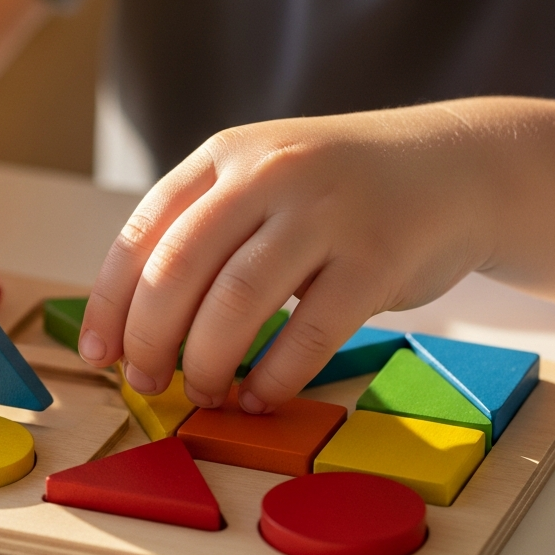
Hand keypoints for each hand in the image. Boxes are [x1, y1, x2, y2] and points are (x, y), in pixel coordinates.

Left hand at [78, 104, 494, 410]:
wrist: (456, 166)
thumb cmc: (338, 195)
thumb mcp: (261, 184)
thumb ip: (202, 234)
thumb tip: (134, 326)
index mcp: (224, 157)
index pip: (141, 235)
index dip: (109, 304)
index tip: (98, 354)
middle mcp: (269, 174)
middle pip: (176, 271)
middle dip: (149, 340)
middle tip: (147, 382)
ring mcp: (326, 212)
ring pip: (236, 304)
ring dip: (206, 363)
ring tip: (205, 392)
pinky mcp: (377, 258)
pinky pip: (309, 334)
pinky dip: (273, 378)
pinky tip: (258, 397)